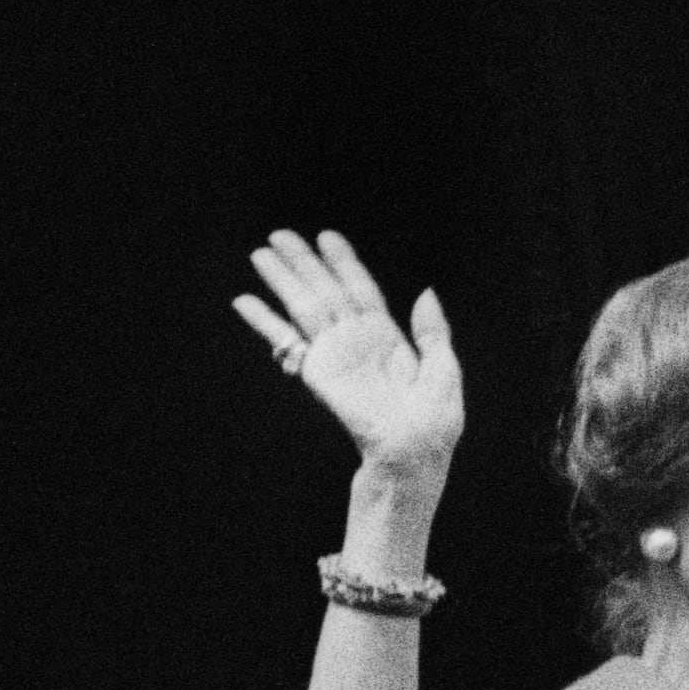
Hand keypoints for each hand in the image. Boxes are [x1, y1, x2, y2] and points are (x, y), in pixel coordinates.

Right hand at [235, 229, 464, 479]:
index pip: (360, 289)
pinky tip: (244, 302)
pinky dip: (265, 322)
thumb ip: (432, 332)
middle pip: (325, 290)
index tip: (326, 237)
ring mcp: (334, 354)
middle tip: (280, 234)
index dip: (344, 262)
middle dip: (303, 262)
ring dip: (281, 280)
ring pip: (304, 306)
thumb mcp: (444, 369)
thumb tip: (425, 292)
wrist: (412, 455)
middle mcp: (355, 340)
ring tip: (259, 254)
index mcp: (387, 337)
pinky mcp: (317, 373)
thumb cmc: (433, 422)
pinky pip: (287, 341)